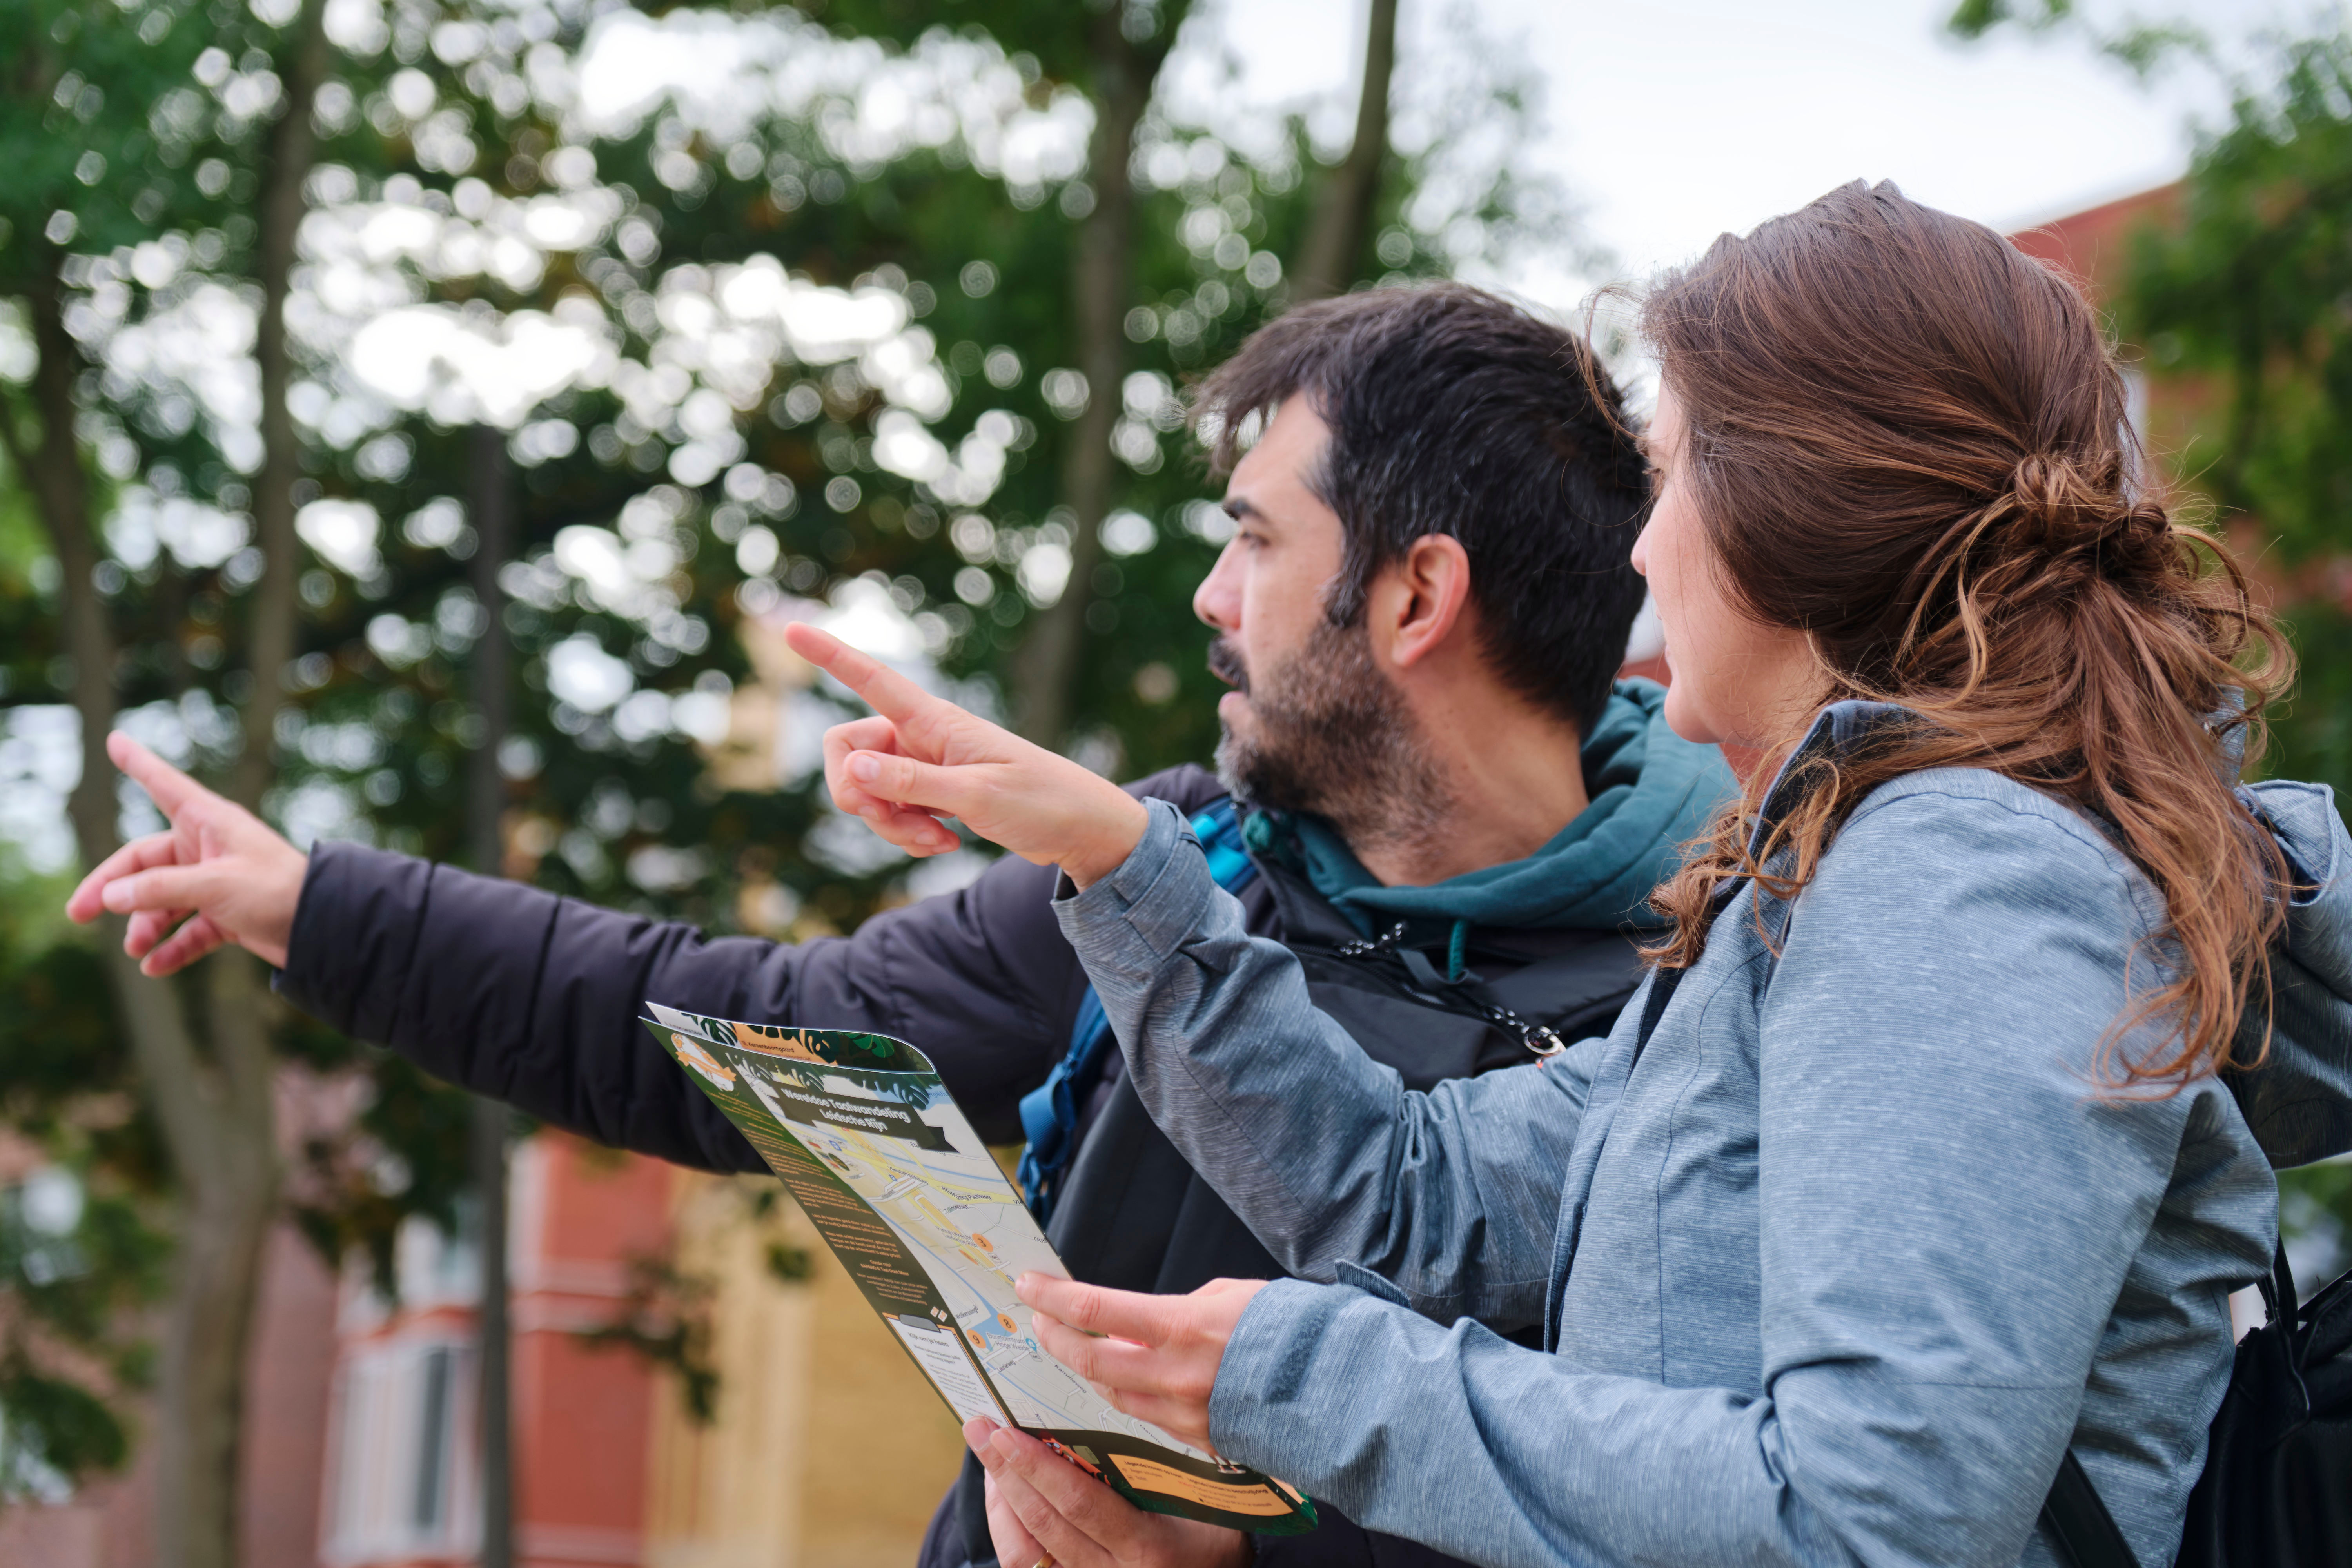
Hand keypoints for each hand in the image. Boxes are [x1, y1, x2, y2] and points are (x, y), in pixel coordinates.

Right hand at [63, 732, 307, 973]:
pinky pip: (190, 930)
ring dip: (145, 925)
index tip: (115, 739)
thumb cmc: (276, 891)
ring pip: (164, 900)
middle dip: (113, 889)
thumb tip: (111, 896)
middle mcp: (209, 847)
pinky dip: (173, 947)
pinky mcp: (228, 913)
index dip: (138, 764)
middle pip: (145, 862)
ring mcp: (217, 881)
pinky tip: (155, 967)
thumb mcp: (214, 886)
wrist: (325, 926)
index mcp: (210, 822)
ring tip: (134, 949)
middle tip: (79, 913)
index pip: (164, 785)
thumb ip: (159, 889)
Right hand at [783, 622, 1149, 887]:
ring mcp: (922, 765)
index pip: (872, 679)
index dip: (831, 656)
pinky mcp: (928, 793)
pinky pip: (889, 811)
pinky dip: (905, 833)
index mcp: (934, 721)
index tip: (790, 632)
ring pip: (866, 790)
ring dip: (889, 824)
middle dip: (859, 796)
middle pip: (847, 753)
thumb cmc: (1042, 801)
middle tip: (900, 823)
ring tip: (938, 840)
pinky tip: (943, 842)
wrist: (1079, 830)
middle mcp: (920, 736)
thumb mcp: (979, 795)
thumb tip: (854, 768)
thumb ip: (914, 782)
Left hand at [965, 1417, 1250, 1567]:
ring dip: (1001, 1501)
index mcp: (1147, 1548)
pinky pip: (1029, 1566)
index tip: (1007, 1432)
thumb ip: (1175, 1469)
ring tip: (989, 1457)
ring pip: (1025, 1552)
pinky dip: (1009, 1529)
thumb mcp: (1209, 1505)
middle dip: (1005, 1473)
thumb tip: (1139, 1406)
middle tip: (980, 1429)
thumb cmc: (1218, 1543)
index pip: (1082, 1504)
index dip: (1039, 1468)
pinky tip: (1004, 1497)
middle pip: (1043, 1524)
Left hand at [1017, 1273, 1268, 1455]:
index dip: (1055, 1299)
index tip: (1029, 1287)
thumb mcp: (1228, 1295)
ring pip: (1113, 1395)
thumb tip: (1145, 1324)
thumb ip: (1179, 1310)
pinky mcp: (1198, 1439)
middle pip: (1090, 1362)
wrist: (1337, 1383)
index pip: (1096, 1312)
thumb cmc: (1287, 1327)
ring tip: (1075, 1349)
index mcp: (1182, 1327)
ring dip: (1088, 1371)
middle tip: (1039, 1322)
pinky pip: (1148, 1417)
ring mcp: (1184, 1413)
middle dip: (1056, 1339)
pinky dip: (1128, 1395)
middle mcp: (1175, 1374)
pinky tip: (1125, 1379)